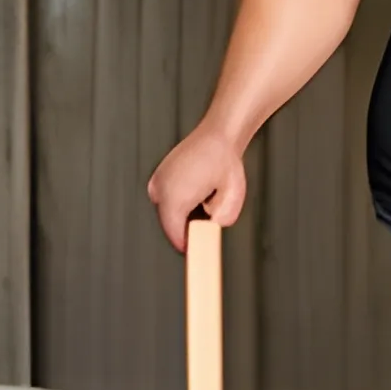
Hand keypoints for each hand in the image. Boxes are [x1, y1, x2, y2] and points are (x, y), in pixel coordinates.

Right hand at [147, 125, 246, 248]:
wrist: (217, 136)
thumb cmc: (225, 161)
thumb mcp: (233, 195)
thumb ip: (224, 218)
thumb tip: (213, 227)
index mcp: (175, 197)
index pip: (175, 234)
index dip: (186, 246)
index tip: (195, 253)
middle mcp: (161, 189)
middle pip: (170, 224)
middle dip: (187, 229)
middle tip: (205, 232)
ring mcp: (157, 181)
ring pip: (168, 212)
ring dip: (184, 214)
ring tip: (206, 199)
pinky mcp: (158, 176)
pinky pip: (167, 200)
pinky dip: (180, 202)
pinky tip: (198, 192)